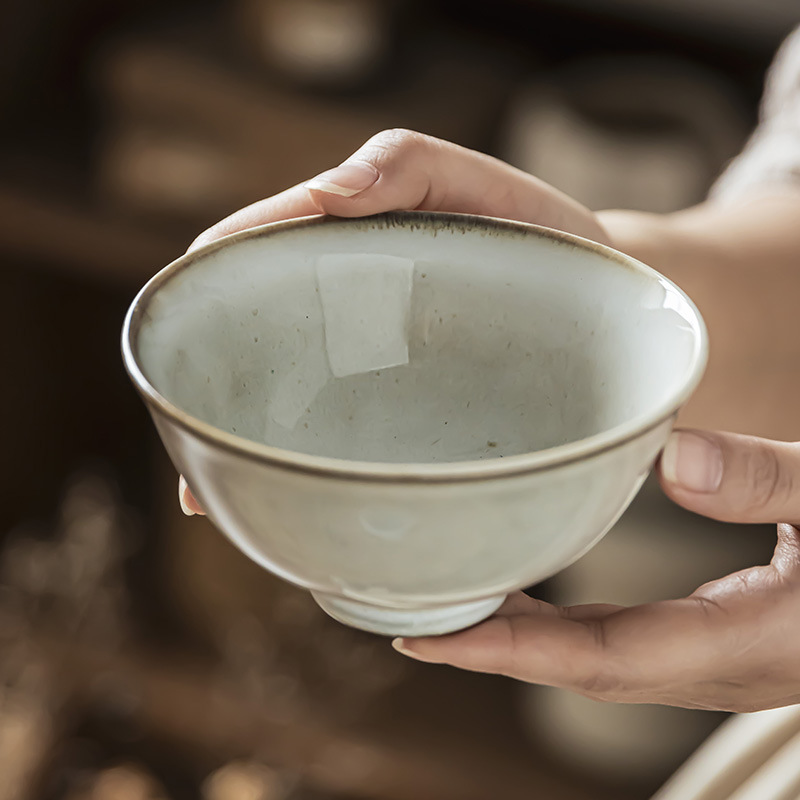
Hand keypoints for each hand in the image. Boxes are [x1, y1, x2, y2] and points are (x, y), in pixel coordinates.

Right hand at [177, 128, 608, 515]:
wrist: (614, 311)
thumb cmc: (548, 243)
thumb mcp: (481, 185)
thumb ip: (403, 166)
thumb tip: (319, 199)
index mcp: (348, 257)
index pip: (248, 261)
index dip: (201, 293)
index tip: (178, 334)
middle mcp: (349, 324)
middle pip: (253, 349)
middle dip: (211, 392)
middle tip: (190, 450)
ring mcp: (377, 380)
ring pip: (291, 413)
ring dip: (248, 450)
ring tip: (212, 500)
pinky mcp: (409, 425)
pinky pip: (348, 450)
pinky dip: (311, 478)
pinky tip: (288, 511)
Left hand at [394, 430, 799, 712]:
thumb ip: (770, 482)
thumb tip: (671, 457)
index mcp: (743, 642)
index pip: (596, 658)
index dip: (506, 652)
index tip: (426, 638)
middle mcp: (714, 666)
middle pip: (576, 666)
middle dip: (487, 649)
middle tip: (404, 616)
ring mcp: (710, 660)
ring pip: (591, 659)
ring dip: (514, 639)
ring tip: (442, 605)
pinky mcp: (710, 640)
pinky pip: (613, 642)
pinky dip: (554, 626)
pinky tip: (521, 592)